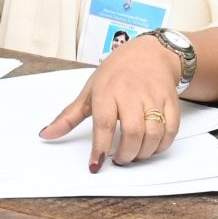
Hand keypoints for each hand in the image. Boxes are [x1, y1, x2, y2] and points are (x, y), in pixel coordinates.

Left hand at [40, 36, 186, 169]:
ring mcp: (153, 97)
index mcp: (106, 92)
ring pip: (154, 133)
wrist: (148, 53)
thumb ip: (69, 116)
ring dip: (145, 152)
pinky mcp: (170, 100)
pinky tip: (152, 147)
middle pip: (132, 132)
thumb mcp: (89, 92)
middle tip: (119, 159)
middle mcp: (131, 94)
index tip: (96, 165)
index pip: (103, 124)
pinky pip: (171, 129)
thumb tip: (46, 134)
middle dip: (126, 154)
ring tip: (134, 154)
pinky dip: (163, 144)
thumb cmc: (115, 74)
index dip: (100, 148)